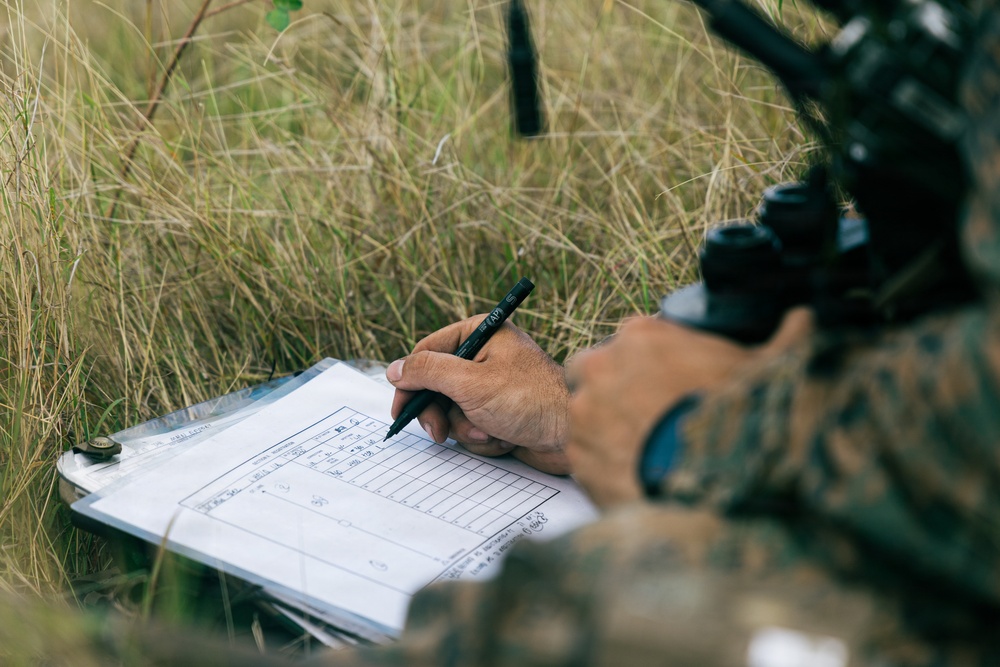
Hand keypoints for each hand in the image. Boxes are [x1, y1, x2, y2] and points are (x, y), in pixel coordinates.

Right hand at [386, 317, 570, 473]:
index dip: (410, 382)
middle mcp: (485, 356)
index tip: (401, 409)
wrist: (573, 435)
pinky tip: (504, 438)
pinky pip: (472, 427)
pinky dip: (484, 438)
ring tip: (491, 431)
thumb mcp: (471, 382)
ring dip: (467, 428)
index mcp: (480, 333)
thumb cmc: (530, 400)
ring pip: (452, 412)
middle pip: (436, 386)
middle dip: (441, 414)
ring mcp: (492, 387)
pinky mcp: (500, 413)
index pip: (427, 352)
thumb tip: (395, 368)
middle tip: (439, 432)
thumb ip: (428, 372)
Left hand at [566, 309, 813, 507]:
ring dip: (604, 425)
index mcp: (643, 335)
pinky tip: (633, 473)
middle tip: (645, 414)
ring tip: (642, 449)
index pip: (632, 338)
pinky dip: (602, 461)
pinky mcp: (578, 455)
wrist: (717, 483)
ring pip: (583, 412)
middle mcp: (604, 366)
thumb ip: (785, 341)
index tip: (665, 382)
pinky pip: (582, 453)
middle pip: (593, 369)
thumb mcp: (772, 371)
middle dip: (611, 387)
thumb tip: (804, 320)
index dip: (648, 362)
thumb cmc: (743, 418)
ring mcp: (585, 411)